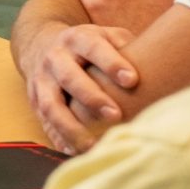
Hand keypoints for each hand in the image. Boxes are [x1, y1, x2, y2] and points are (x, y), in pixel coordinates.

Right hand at [22, 22, 138, 151]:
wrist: (41, 46)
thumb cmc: (88, 46)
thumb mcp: (105, 36)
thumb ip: (126, 47)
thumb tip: (155, 66)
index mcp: (76, 39)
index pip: (93, 48)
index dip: (111, 63)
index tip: (132, 80)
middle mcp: (55, 58)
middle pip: (70, 77)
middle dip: (91, 97)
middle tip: (115, 115)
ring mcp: (41, 80)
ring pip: (51, 105)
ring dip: (71, 126)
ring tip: (92, 145)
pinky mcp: (35, 100)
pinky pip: (45, 122)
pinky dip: (58, 138)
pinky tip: (73, 152)